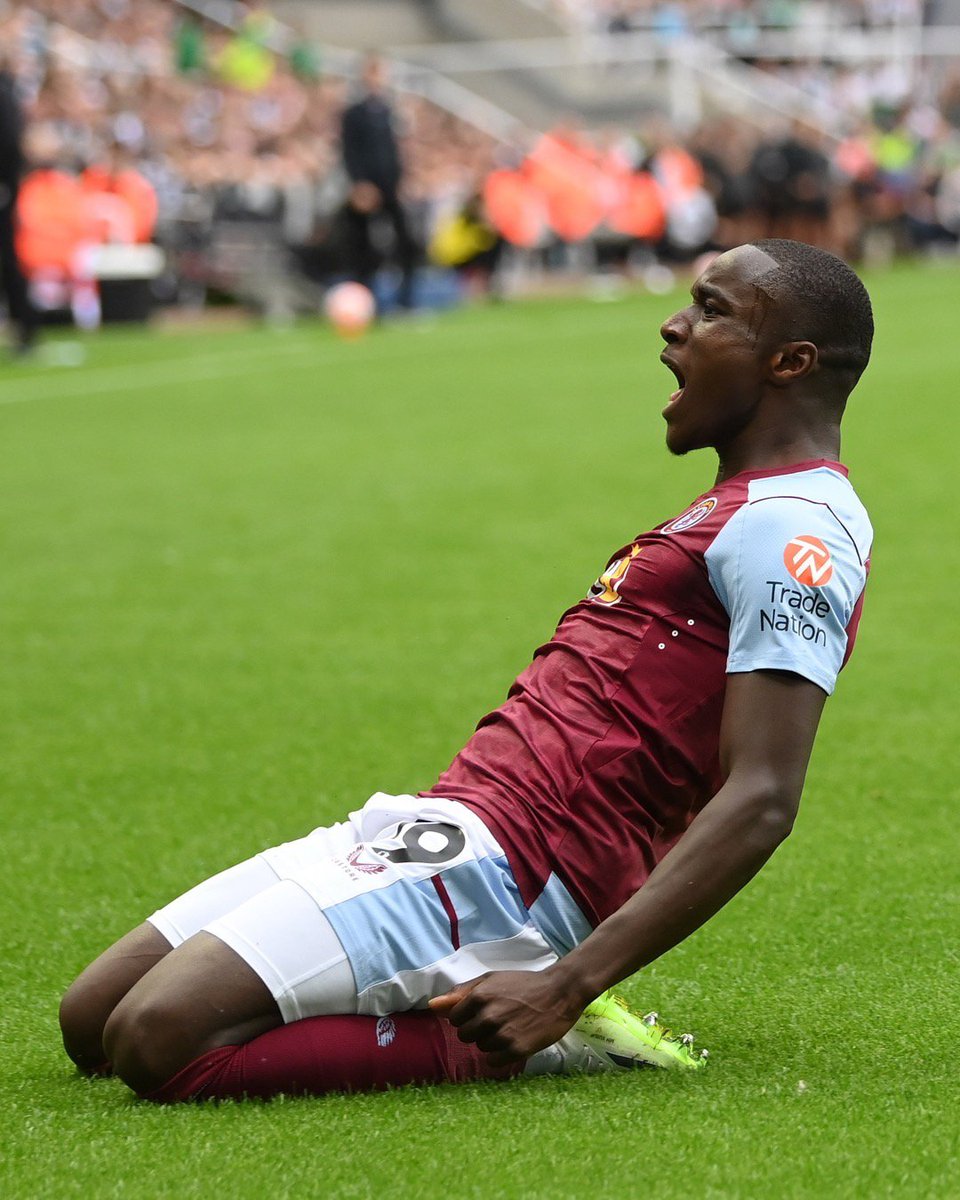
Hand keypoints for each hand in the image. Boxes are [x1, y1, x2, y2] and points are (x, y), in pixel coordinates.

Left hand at [428, 970, 581, 1065]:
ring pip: (480, 1048)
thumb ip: (460, 993)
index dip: (467, 1017)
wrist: (559, 992)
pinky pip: (493, 1062)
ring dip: (491, 1042)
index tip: (483, 1012)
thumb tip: (432, 1006)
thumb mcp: (491, 980)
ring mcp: (502, 1034)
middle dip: (477, 1030)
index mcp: (478, 996)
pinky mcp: (516, 1050)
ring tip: (510, 1027)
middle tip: (498, 1020)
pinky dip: (500, 1055)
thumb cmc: (522, 984)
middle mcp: (488, 1016)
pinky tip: (513, 1041)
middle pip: (465, 1036)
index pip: (454, 1020)